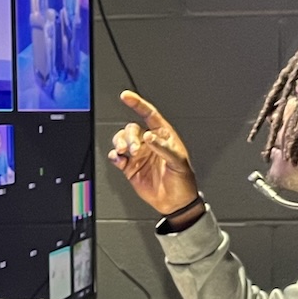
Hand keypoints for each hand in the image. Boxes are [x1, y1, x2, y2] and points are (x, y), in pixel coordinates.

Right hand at [108, 91, 199, 215]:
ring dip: (120, 143)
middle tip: (134, 149)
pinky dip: (114, 156)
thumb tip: (149, 136)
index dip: (137, 104)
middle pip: (132, 129)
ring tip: (125, 153)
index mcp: (163, 136)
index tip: (126, 96)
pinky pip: (117, 157)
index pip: (149, 115)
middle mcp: (149, 143)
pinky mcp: (130, 167)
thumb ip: (163, 148)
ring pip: (122, 140)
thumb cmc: (183, 180)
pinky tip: (118, 159)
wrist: (175, 202)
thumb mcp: (178, 162)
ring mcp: (138, 154)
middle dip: (129, 136)